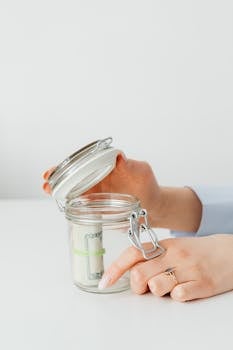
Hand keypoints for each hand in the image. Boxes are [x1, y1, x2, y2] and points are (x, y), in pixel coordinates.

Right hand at [42, 155, 163, 226]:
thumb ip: (132, 165)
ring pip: (74, 187)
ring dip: (60, 188)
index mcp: (107, 165)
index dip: (71, 164)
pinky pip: (80, 201)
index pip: (86, 161)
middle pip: (75, 174)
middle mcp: (99, 176)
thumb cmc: (148, 186)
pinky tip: (61, 203)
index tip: (60, 166)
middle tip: (47, 181)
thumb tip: (119, 156)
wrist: (152, 206)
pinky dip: (69, 201)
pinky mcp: (97, 203)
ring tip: (48, 190)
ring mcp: (97, 190)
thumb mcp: (142, 172)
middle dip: (60, 176)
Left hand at [98, 234, 232, 300]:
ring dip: (158, 291)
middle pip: (140, 275)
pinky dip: (177, 296)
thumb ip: (152, 256)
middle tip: (146, 287)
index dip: (115, 268)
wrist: (230, 252)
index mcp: (165, 245)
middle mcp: (175, 255)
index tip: (105, 281)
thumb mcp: (174, 247)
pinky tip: (184, 288)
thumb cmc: (198, 251)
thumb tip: (128, 270)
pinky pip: (179, 296)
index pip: (133, 253)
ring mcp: (189, 269)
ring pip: (157, 287)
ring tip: (170, 285)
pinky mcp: (202, 284)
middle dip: (137, 287)